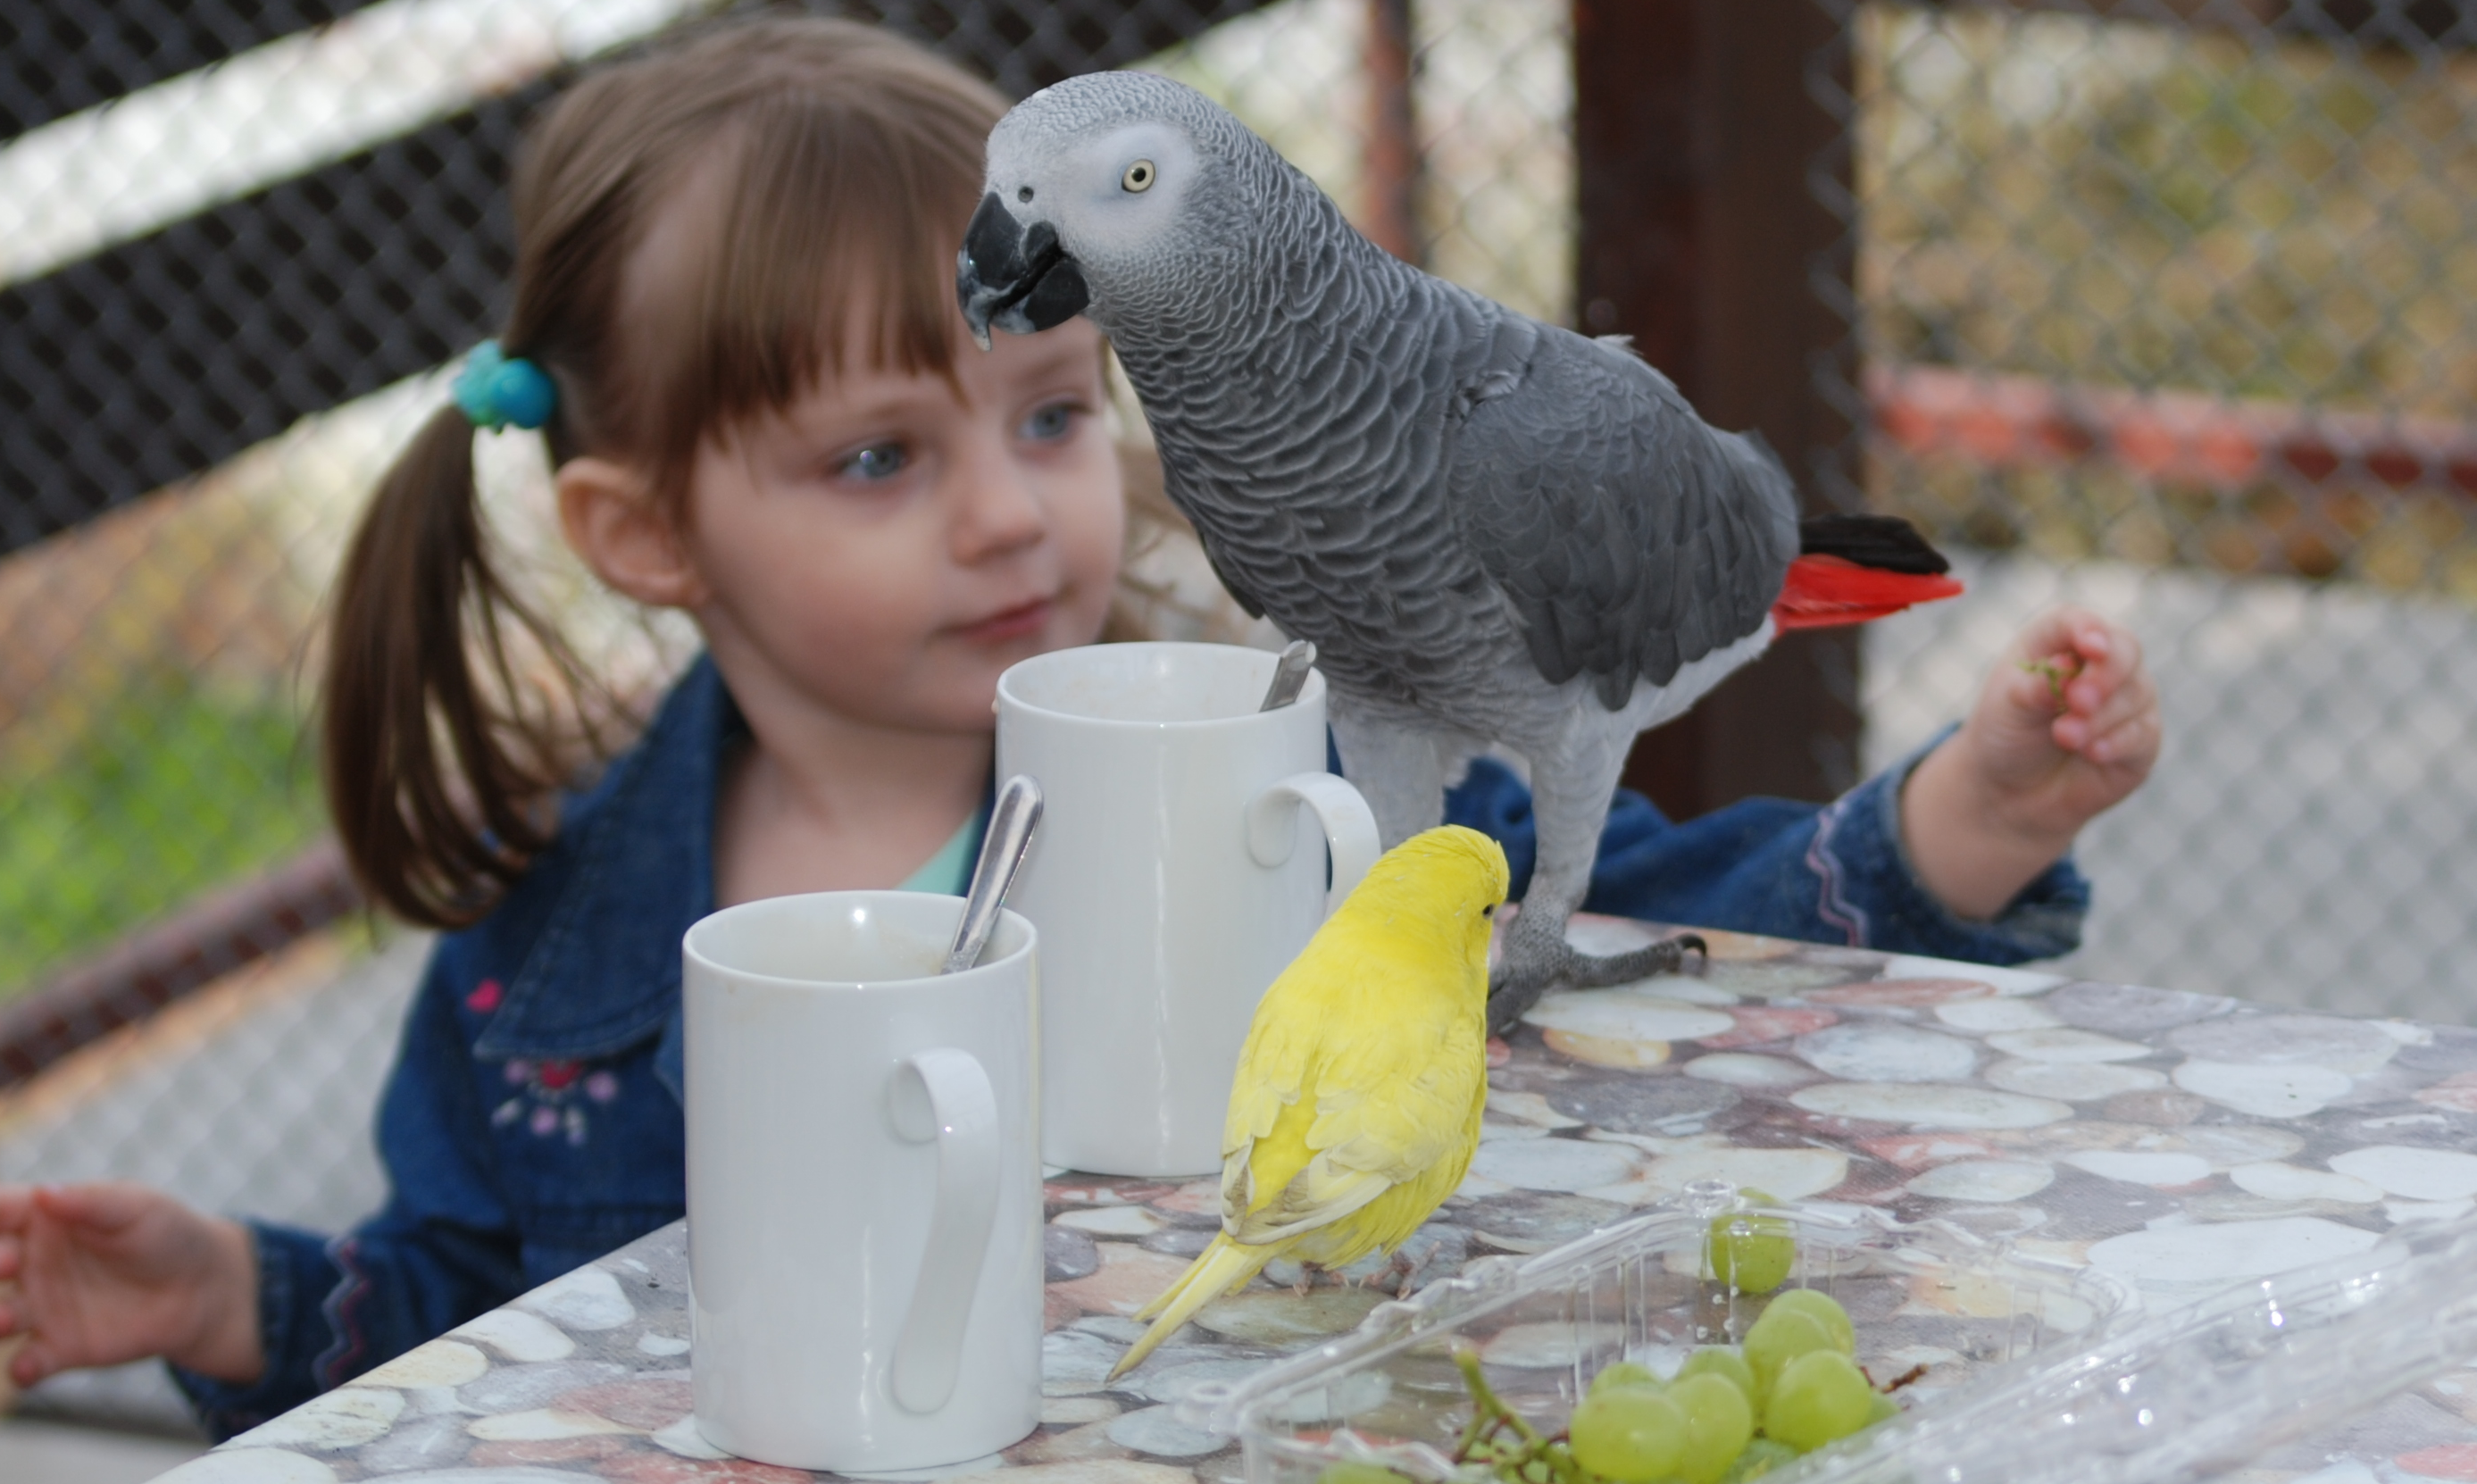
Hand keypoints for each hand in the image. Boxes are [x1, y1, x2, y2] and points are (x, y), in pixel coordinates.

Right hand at [0, 1183, 263, 1387]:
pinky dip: (23, 1369)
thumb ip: (92, 1202)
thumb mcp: (136, 1208)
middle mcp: (30, 1264)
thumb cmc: (166, 1233)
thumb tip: (46, 1193)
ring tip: (6, 1319)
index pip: (1, 1213)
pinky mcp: (59, 1347)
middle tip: (9, 1264)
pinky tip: (27, 1368)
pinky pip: (29, 1363)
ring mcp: (40, 1307)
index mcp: (42, 1220)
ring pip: (0, 1317)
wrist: (201, 1287)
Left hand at [1900, 607, 2160, 919]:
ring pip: (2135, 694)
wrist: (2011, 789)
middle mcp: (2101, 662)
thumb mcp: (2007, 708)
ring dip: (2100, 717)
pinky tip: (2092, 752)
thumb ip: (2035, 688)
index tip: (2090, 647)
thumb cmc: (2006, 733)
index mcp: (2059, 641)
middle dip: (2105, 674)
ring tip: (2064, 736)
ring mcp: (2127, 698)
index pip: (2080, 622)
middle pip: (2124, 649)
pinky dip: (2117, 742)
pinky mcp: (2142, 738)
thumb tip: (2066, 668)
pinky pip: (2143, 733)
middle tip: (2078, 700)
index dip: (2088, 630)